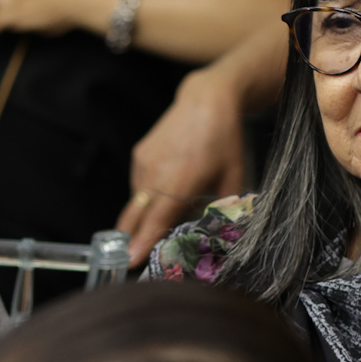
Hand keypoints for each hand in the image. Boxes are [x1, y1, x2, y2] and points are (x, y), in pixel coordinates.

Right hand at [120, 71, 247, 265]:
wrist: (207, 99)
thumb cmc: (226, 141)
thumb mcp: (234, 178)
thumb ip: (226, 209)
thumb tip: (223, 235)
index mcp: (180, 182)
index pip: (156, 220)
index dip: (141, 243)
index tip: (127, 262)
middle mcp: (156, 174)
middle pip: (134, 216)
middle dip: (128, 240)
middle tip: (125, 261)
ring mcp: (144, 163)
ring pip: (136, 202)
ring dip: (142, 217)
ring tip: (157, 224)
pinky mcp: (139, 154)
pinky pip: (138, 185)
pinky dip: (146, 196)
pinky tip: (163, 193)